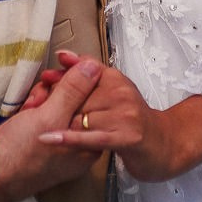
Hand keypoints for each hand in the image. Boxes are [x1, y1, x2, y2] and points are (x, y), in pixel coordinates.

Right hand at [0, 56, 103, 201]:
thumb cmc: (23, 151)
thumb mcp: (50, 116)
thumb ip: (74, 91)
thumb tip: (95, 67)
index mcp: (90, 143)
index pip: (95, 100)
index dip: (77, 80)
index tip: (57, 72)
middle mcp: (79, 146)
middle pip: (76, 102)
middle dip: (55, 92)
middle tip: (38, 97)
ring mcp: (60, 145)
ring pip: (58, 106)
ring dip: (42, 99)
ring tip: (28, 107)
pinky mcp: (42, 142)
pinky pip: (46, 117)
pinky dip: (34, 110)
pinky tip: (24, 112)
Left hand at [34, 51, 201, 183]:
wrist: (166, 146)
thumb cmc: (132, 120)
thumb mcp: (113, 92)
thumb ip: (88, 74)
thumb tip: (62, 54)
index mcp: (116, 79)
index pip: (83, 72)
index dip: (61, 77)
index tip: (44, 79)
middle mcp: (122, 93)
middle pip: (78, 96)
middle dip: (56, 104)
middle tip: (35, 109)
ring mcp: (125, 115)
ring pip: (81, 116)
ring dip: (58, 124)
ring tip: (40, 127)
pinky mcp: (126, 137)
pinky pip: (91, 137)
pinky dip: (68, 138)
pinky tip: (48, 139)